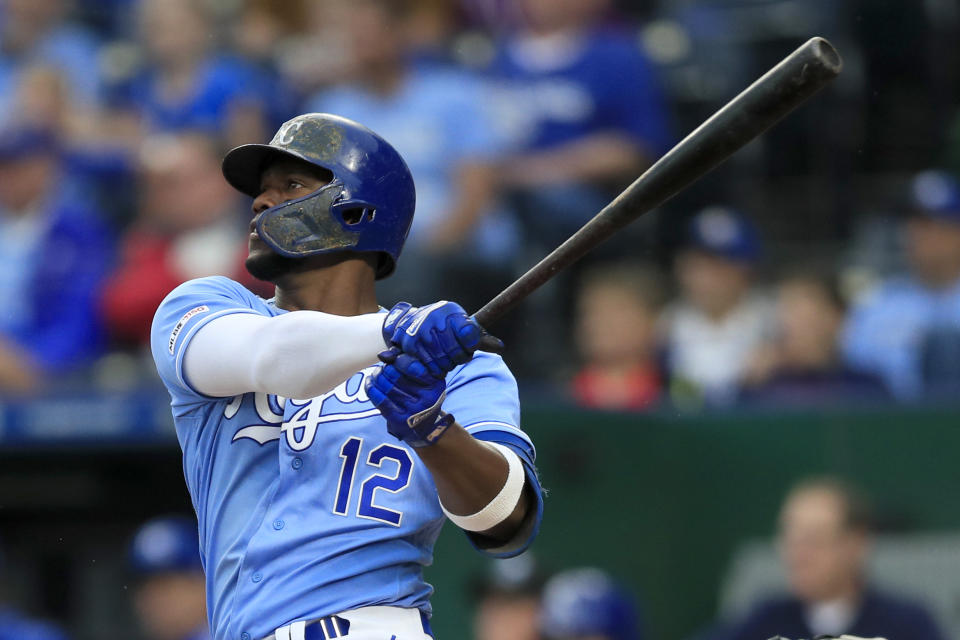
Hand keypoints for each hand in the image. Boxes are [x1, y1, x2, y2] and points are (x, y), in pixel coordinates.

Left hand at [366, 350, 454, 446]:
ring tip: (376, 374)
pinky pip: (379, 400)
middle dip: (386, 368)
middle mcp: (427, 399)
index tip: (394, 360)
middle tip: (383, 368)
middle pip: (395, 375)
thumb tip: (384, 355)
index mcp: (436, 385)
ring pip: (386, 386)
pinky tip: (369, 383)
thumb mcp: (426, 380)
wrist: (422, 428)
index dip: (398, 360)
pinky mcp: (399, 420)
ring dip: (377, 377)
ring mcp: (413, 411)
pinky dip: (371, 388)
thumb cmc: (421, 396)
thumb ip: (410, 364)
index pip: (412, 366)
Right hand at [382, 301, 502, 377]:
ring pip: (444, 362)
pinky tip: (436, 364)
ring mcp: (421, 331)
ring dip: (448, 365)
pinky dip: (436, 370)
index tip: (469, 346)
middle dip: (460, 358)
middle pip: (457, 352)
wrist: (413, 323)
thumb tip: (499, 347)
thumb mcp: (463, 328)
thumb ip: (480, 338)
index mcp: (451, 311)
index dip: (472, 346)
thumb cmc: (446, 328)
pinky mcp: (410, 344)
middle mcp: (434, 317)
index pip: (470, 334)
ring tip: (446, 359)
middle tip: (457, 356)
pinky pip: (430, 367)